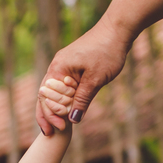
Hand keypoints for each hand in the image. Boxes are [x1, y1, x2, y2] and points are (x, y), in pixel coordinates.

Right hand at [35, 15, 134, 134]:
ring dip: (55, 109)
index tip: (59, 129)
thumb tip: (72, 120)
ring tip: (57, 125)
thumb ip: (82, 99)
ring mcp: (64, 65)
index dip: (50, 115)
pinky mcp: (73, 65)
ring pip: (54, 91)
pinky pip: (63, 86)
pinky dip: (63, 99)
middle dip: (48, 115)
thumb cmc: (107, 51)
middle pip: (45, 96)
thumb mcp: (95, 79)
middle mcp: (57, 66)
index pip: (45, 97)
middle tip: (52, 133)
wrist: (118, 29)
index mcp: (58, 68)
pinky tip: (67, 110)